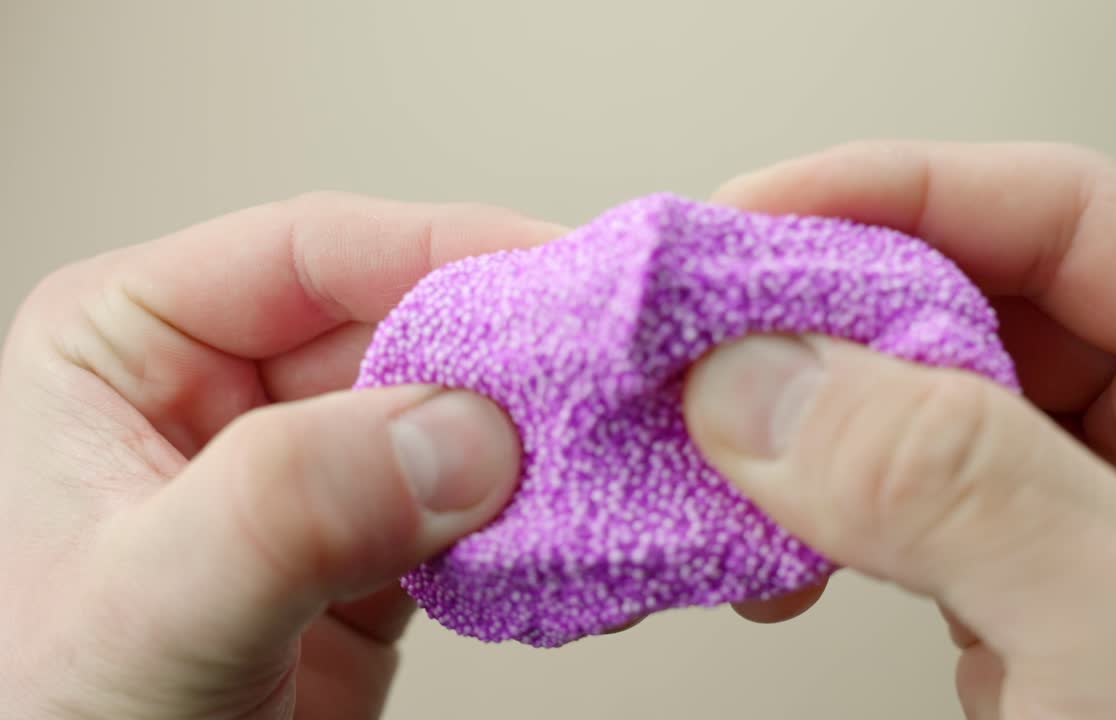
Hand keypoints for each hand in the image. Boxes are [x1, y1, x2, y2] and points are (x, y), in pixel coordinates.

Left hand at [0, 193, 564, 718]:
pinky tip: (582, 520)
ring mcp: (308, 472)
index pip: (311, 256)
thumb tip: (461, 435)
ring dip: (539, 437)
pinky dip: (537, 515)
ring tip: (621, 447)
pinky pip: (476, 504)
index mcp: (131, 346)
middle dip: (513, 354)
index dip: (449, 249)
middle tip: (617, 371)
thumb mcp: (149, 611)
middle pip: (405, 328)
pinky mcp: (372, 547)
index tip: (564, 271)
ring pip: (455, 415)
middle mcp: (226, 394)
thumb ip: (288, 509)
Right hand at [684, 142, 1115, 718]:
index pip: (1070, 220)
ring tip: (706, 437)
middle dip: (819, 309)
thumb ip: (962, 490)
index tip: (748, 225)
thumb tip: (762, 381)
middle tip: (695, 335)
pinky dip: (801, 499)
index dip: (899, 196)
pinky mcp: (1009, 577)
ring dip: (794, 408)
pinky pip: (886, 491)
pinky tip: (757, 531)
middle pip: (970, 293)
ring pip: (909, 391)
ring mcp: (1081, 504)